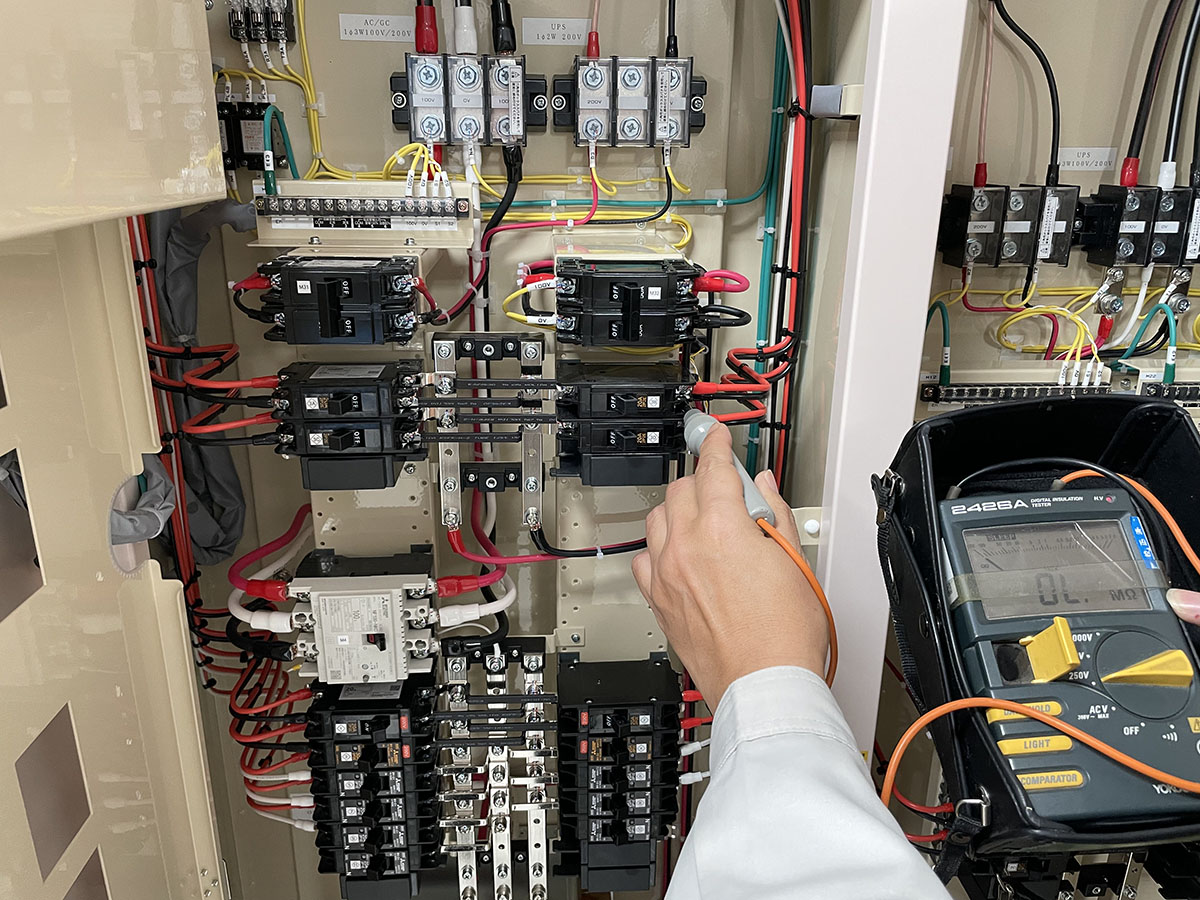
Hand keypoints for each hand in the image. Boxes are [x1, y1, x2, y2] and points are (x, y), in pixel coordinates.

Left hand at [631, 422, 829, 707]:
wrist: (765, 684)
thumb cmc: (784, 635)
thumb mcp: (793, 561)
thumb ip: (773, 514)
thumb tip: (763, 487)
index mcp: (722, 530)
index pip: (714, 468)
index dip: (716, 445)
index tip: (716, 437)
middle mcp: (686, 548)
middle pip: (681, 489)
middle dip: (702, 482)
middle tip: (725, 491)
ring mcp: (667, 575)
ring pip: (657, 520)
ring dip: (678, 511)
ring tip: (702, 522)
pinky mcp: (658, 601)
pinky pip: (644, 560)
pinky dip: (659, 550)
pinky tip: (679, 556)